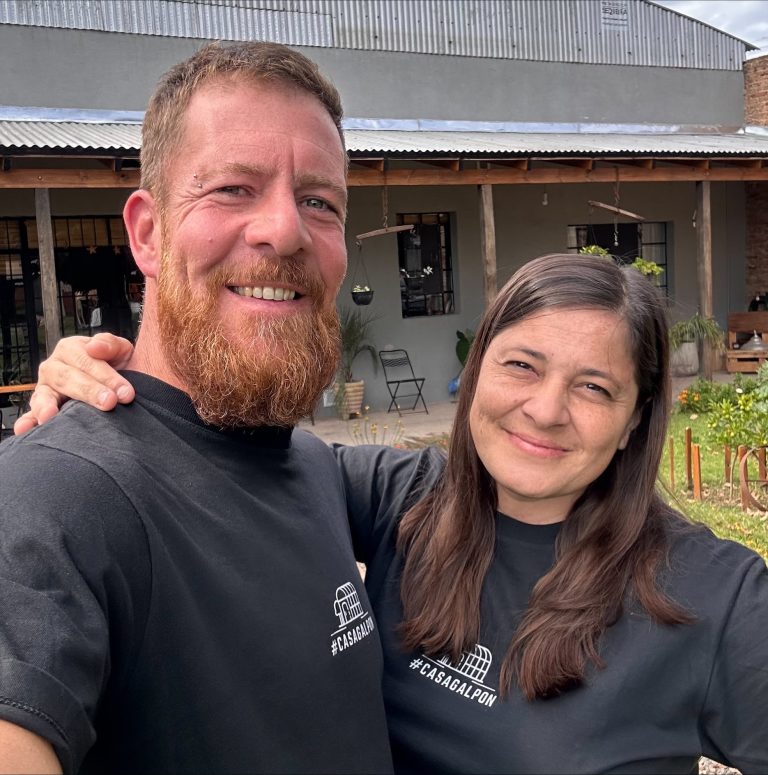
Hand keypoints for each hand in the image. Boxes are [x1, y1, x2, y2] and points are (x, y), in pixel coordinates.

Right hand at [14, 333, 135, 434]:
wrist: (118, 387)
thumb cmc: (118, 367)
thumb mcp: (120, 351)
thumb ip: (110, 344)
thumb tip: (94, 346)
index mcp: (71, 349)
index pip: (86, 360)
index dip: (107, 376)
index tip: (126, 393)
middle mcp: (54, 367)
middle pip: (67, 378)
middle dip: (89, 391)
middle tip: (109, 403)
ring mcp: (45, 389)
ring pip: (44, 396)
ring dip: (46, 406)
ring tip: (50, 415)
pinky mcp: (41, 409)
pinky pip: (31, 416)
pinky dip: (28, 422)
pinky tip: (26, 429)